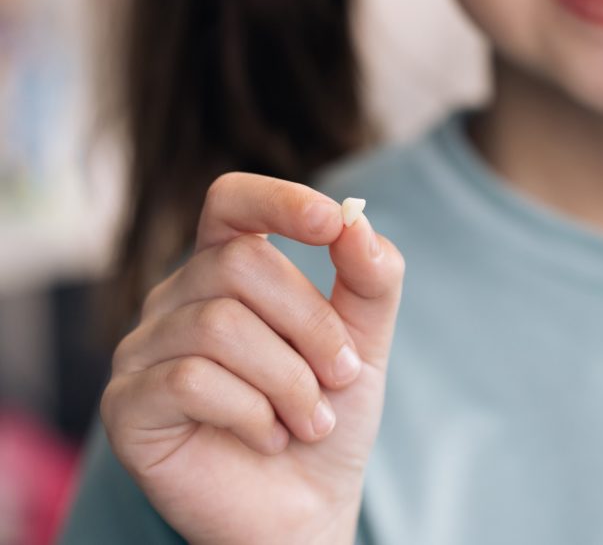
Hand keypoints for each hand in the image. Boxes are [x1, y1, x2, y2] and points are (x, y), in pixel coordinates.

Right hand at [100, 173, 404, 543]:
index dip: (280, 200)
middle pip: (242, 265)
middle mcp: (178, 299)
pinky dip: (251, 413)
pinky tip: (267, 438)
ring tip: (309, 421)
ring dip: (289, 381)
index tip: (334, 222)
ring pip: (219, 326)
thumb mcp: (365, 343)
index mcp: (227, 270)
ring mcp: (144, 350)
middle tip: (342, 379)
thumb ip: (370, 280)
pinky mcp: (127, 405)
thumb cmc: (326, 416)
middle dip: (312, 326)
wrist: (305, 506)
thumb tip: (358, 223)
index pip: (232, 202)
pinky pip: (189, 380)